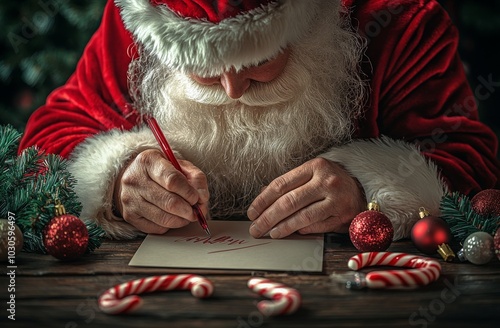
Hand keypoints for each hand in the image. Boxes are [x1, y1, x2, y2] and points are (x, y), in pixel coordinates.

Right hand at [113, 149, 209, 233]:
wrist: (134, 176)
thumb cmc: (161, 171)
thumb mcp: (181, 165)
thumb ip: (196, 178)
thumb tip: (202, 198)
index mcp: (148, 161)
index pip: (172, 181)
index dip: (189, 193)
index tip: (197, 198)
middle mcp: (135, 179)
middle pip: (169, 202)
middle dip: (189, 210)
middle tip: (196, 211)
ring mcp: (130, 199)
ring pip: (164, 218)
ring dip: (182, 220)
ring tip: (187, 214)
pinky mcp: (129, 216)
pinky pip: (157, 228)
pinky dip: (170, 226)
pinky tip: (173, 217)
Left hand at [247, 157, 364, 237]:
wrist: (362, 191)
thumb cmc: (330, 183)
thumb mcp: (310, 175)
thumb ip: (288, 184)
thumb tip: (262, 195)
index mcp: (314, 167)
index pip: (281, 184)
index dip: (262, 200)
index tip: (252, 212)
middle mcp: (326, 181)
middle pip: (289, 202)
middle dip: (268, 218)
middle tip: (256, 228)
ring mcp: (336, 199)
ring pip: (302, 217)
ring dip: (283, 227)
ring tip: (271, 233)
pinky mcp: (343, 215)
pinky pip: (316, 226)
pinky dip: (301, 230)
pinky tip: (291, 233)